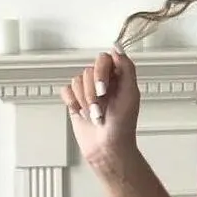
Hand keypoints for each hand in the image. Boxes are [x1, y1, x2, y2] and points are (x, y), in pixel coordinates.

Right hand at [60, 46, 140, 166]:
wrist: (107, 149)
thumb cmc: (123, 125)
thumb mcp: (131, 94)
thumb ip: (126, 68)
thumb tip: (117, 48)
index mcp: (118, 76)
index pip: (104, 59)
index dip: (101, 72)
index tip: (104, 89)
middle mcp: (103, 81)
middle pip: (88, 70)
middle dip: (92, 92)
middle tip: (100, 108)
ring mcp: (88, 90)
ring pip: (76, 81)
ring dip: (84, 100)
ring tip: (94, 115)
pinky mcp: (75, 101)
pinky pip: (66, 90)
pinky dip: (72, 102)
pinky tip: (81, 113)